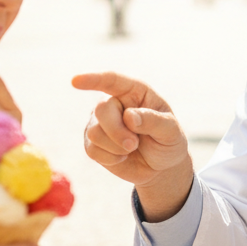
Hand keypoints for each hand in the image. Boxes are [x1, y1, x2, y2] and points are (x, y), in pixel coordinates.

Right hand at [72, 71, 193, 220]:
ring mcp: (100, 122)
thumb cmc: (167, 141)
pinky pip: (92, 149)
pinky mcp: (93, 142)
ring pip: (94, 132)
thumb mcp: (171, 131)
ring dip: (116, 146)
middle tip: (133, 144)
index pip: (111, 80)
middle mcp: (114, 102)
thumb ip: (153, 121)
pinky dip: (111, 158)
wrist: (160, 166)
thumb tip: (129, 116)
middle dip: (117, 131)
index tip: (76, 81)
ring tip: (132, 148)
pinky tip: (122, 156)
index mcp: (134, 91)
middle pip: (102, 110)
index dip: (93, 79)